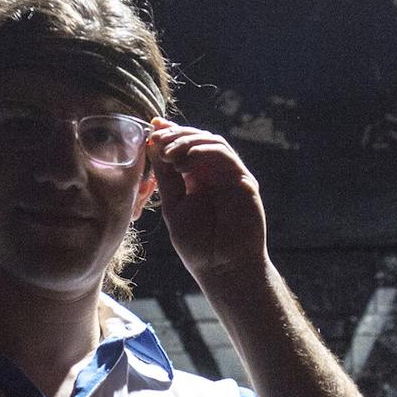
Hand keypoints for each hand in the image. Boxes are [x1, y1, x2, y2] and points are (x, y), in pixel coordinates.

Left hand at [149, 118, 268, 283]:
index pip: (185, 147)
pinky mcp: (244, 182)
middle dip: (177, 134)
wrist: (222, 269)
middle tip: (158, 138)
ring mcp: (231, 176)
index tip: (151, 127)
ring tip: (169, 152)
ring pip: (213, 142)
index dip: (170, 133)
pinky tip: (186, 158)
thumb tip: (153, 145)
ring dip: (188, 141)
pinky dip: (205, 151)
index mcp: (197, 179)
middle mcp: (215, 174)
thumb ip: (166, 177)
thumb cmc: (198, 245)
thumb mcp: (173, 206)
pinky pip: (226, 157)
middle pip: (199, 139)